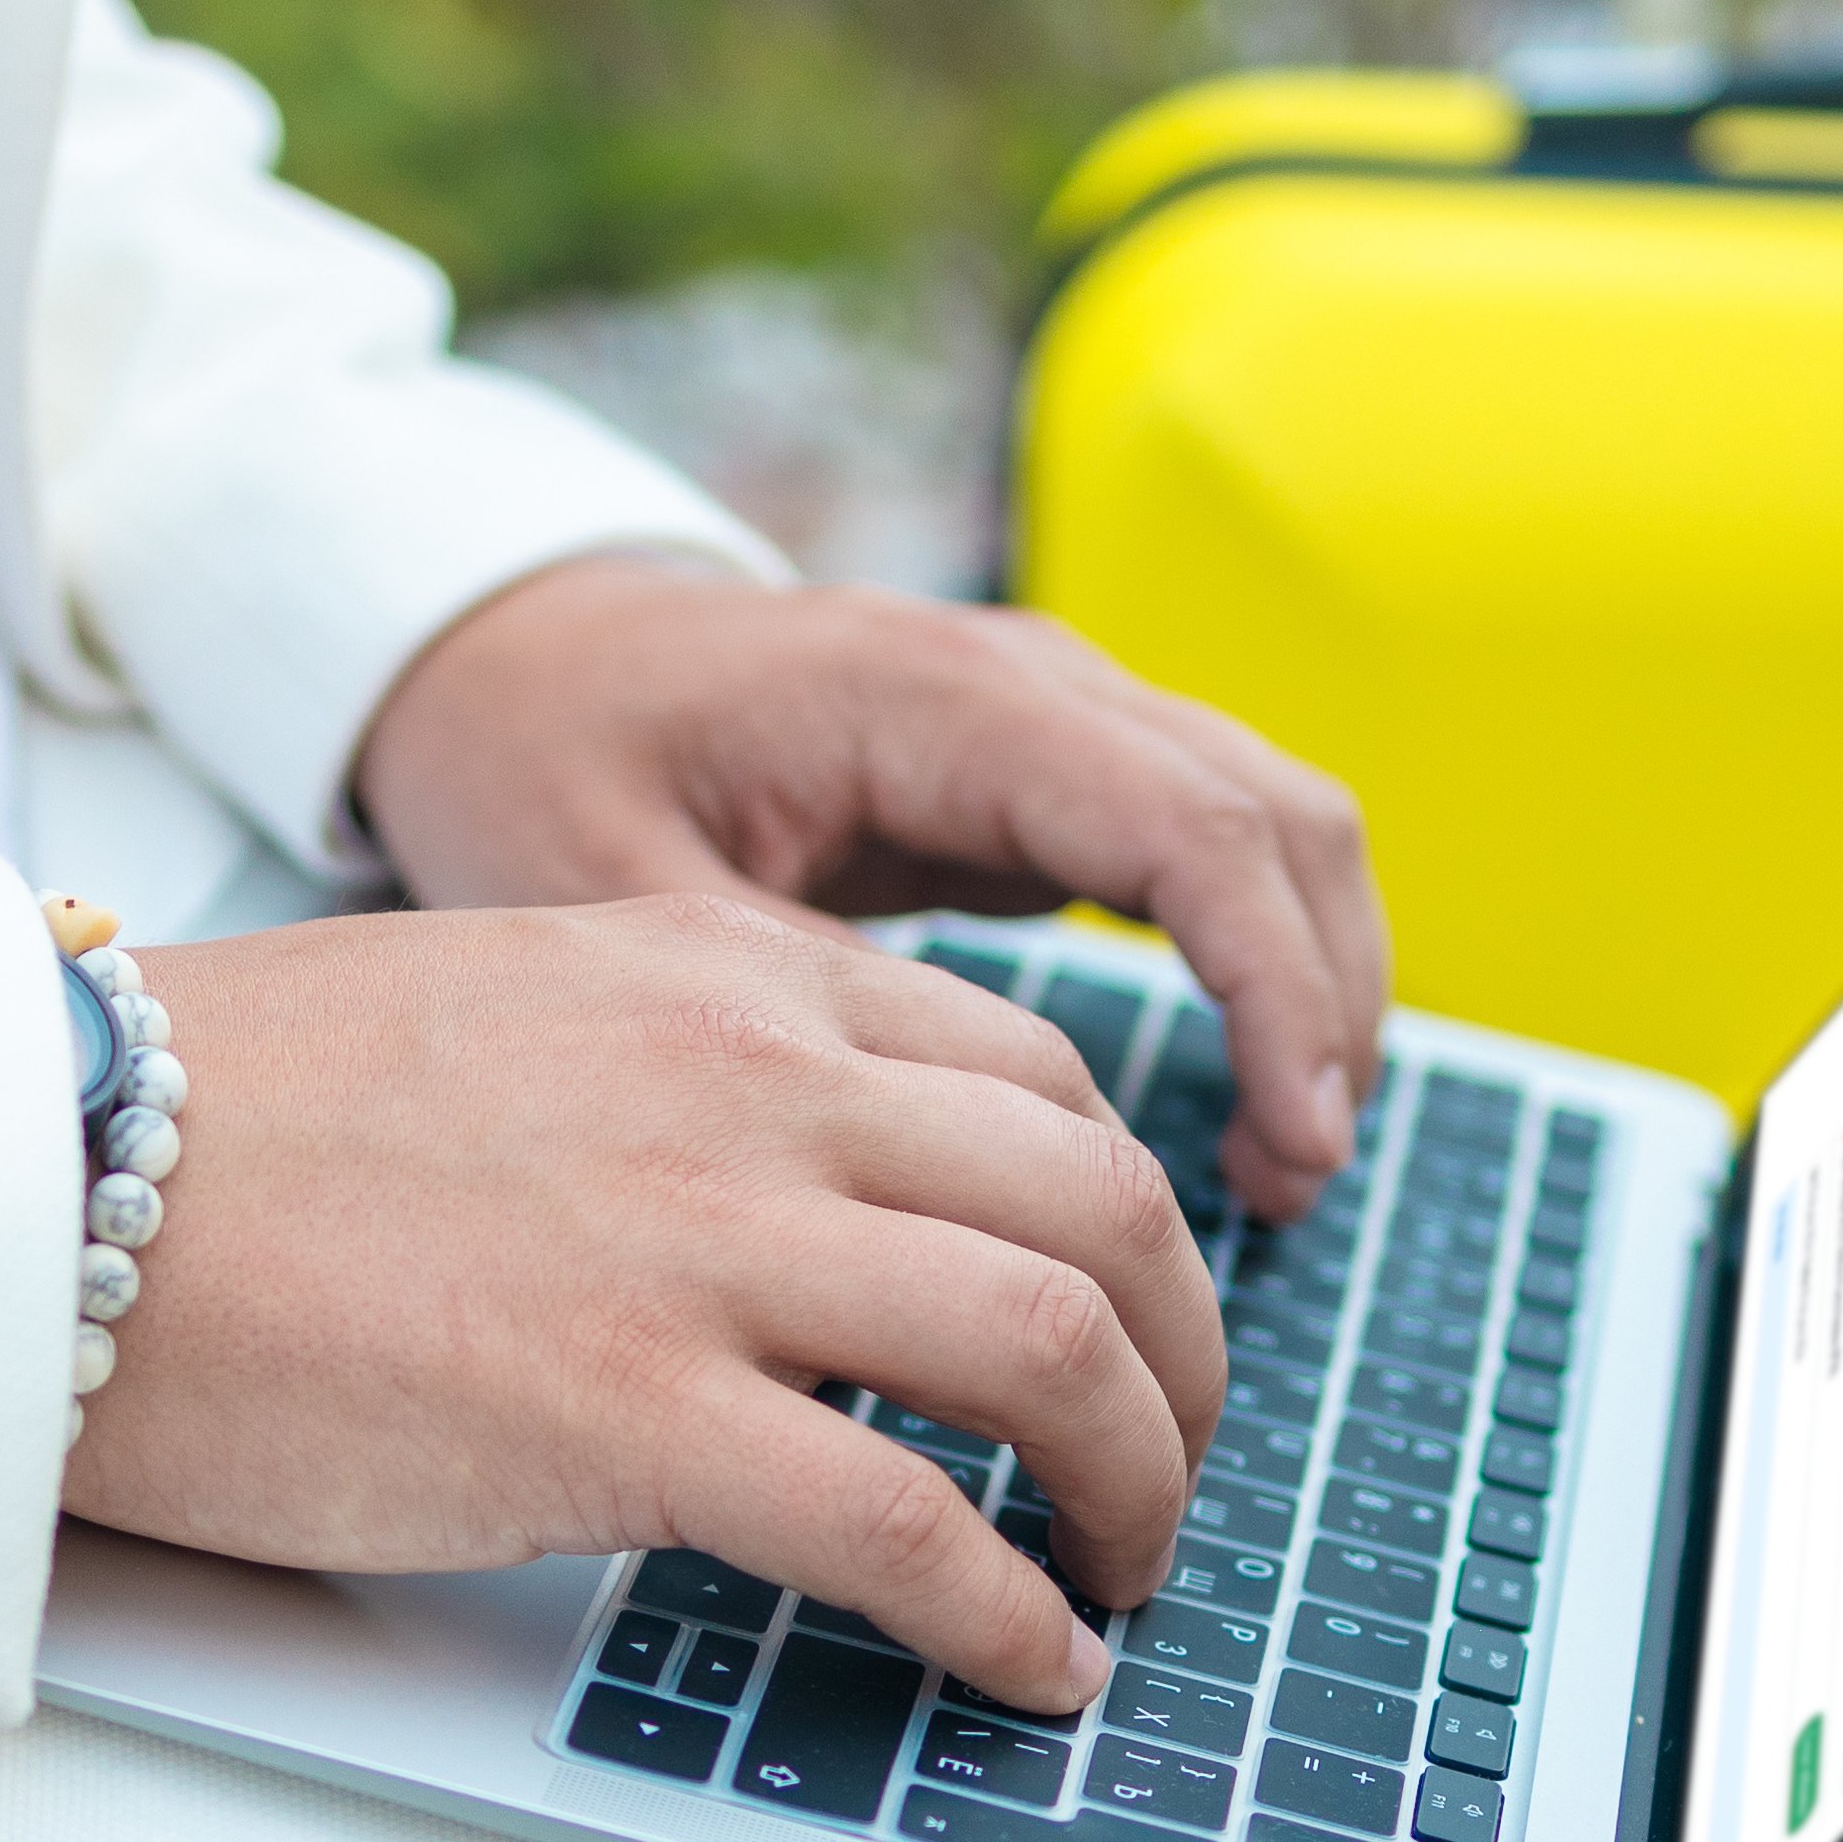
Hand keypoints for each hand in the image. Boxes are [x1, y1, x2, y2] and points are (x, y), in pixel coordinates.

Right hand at [57, 896, 1220, 1714]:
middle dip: (1189, 1359)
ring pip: (1054, 1347)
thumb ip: (684, 1074)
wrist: (46, 1172)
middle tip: (1165, 1471)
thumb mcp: (519, 1018)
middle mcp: (755, 1080)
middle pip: (1106, 1204)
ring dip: (1137, 1485)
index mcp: (729, 976)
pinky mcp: (626, 1408)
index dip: (1125, 1219)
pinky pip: (908, 1524)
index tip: (1126, 1319)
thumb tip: (791, 1209)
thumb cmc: (240, 1127)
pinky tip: (1027, 1675)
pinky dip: (1008, 1619)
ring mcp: (701, 1240)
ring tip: (1120, 1578)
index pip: (1036, 1076)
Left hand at [350, 557, 1392, 1225]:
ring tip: (1279, 1168)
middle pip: (1281, 815)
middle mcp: (1029, 678)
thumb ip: (775, 1017)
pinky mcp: (1049, 771)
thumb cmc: (545, 762)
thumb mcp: (616, 900)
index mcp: (935, 691)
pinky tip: (1229, 1106)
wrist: (515, 654)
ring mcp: (1055, 714)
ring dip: (1314, 989)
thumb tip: (932, 1180)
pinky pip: (1214, 854)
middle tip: (1292, 1187)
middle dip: (1327, 1003)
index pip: (1191, 825)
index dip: (1275, 989)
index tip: (1293, 1147)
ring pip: (1277, 827)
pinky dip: (1260, 969)